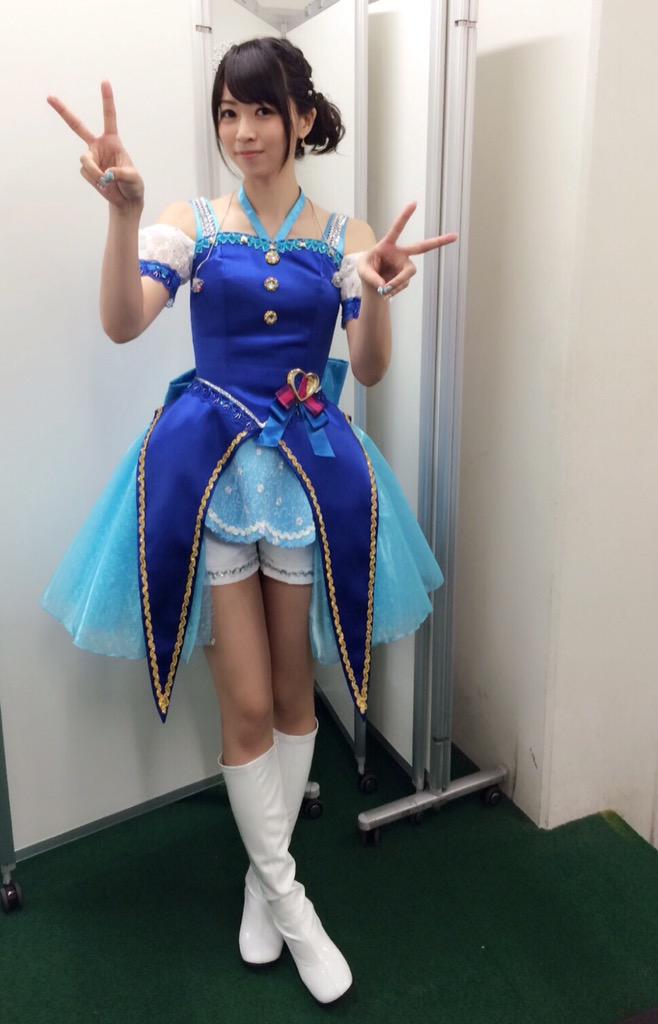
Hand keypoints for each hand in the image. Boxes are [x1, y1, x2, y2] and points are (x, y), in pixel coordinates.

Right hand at [46, 80, 144, 210]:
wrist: (125, 200)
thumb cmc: (133, 185)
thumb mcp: (133, 178)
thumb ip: (120, 173)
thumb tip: (105, 174)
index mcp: (112, 140)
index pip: (109, 117)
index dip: (107, 100)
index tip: (104, 81)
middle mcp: (98, 145)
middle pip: (77, 126)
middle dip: (63, 111)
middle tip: (49, 97)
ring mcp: (91, 157)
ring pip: (85, 161)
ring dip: (96, 172)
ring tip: (108, 181)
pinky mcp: (86, 170)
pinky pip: (86, 173)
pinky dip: (95, 180)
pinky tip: (104, 184)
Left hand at [356, 202, 458, 298]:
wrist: (372, 284)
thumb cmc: (366, 269)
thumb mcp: (362, 271)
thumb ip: (371, 278)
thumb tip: (385, 286)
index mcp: (388, 245)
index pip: (397, 229)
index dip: (405, 217)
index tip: (414, 203)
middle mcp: (400, 253)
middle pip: (422, 247)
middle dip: (439, 242)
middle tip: (455, 236)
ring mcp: (405, 265)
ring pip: (407, 274)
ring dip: (397, 283)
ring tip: (384, 290)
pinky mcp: (406, 277)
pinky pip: (402, 285)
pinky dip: (393, 290)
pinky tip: (387, 291)